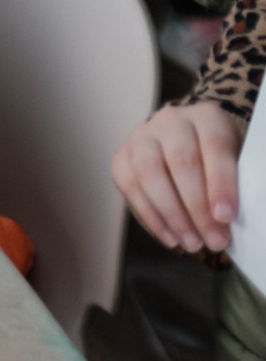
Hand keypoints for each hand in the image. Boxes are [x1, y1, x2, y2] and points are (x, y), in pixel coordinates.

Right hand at [111, 102, 242, 252]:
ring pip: (149, 173)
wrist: (187, 145)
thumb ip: (238, 184)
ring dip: (172, 215)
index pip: (214, 146)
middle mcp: (170, 121)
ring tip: (192, 244)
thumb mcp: (237, 162)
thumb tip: (232, 220)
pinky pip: (130, 187)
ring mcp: (141, 137)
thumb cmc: (218, 161)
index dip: (221, 183)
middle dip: (197, 207)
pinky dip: (151, 216)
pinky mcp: (121, 157)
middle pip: (181, 161)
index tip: (226, 217)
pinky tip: (170, 237)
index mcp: (207, 116)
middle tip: (213, 240)